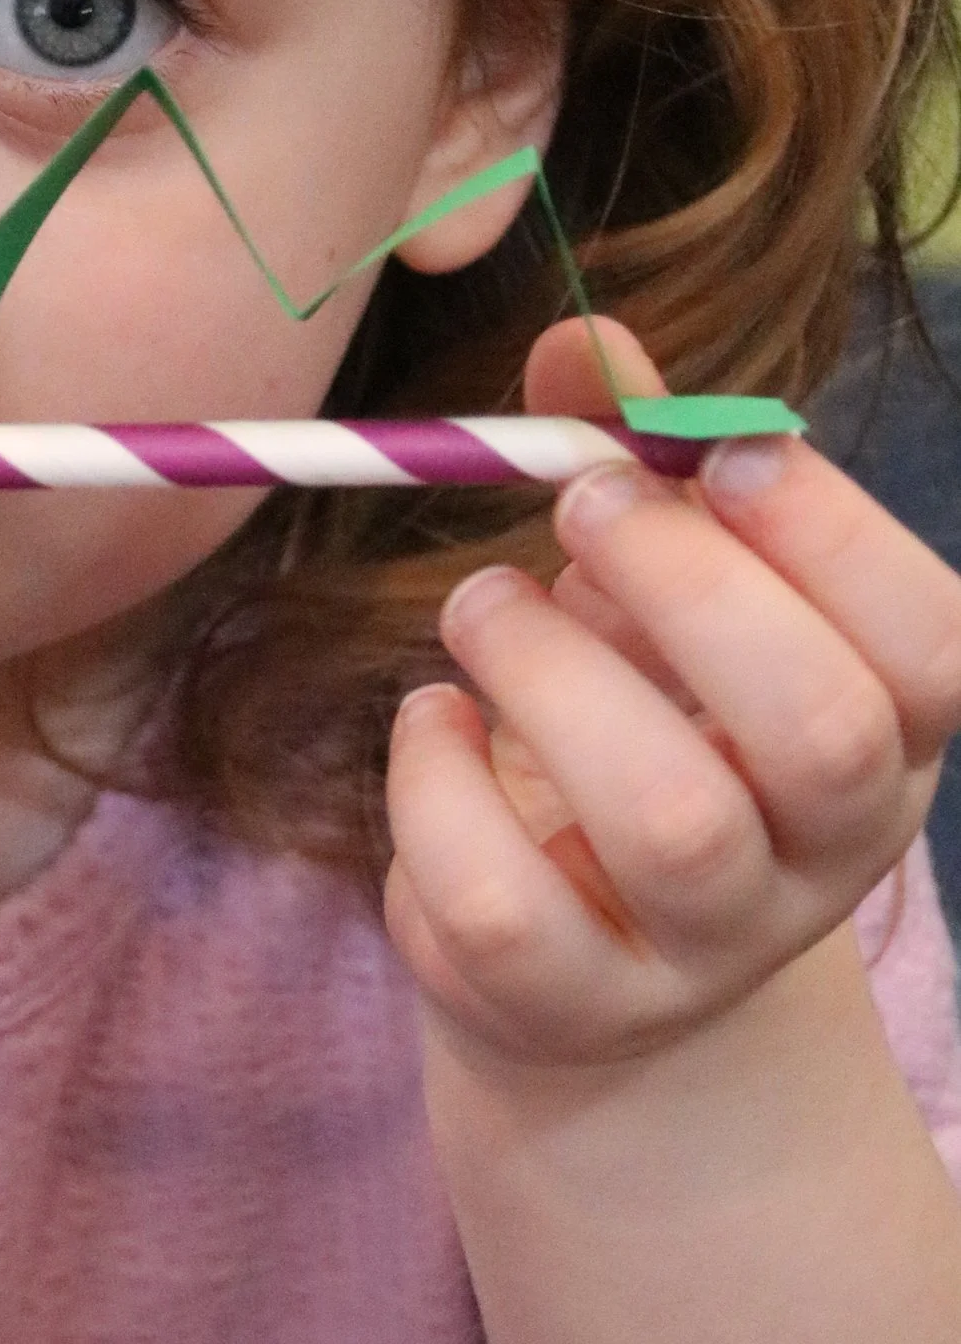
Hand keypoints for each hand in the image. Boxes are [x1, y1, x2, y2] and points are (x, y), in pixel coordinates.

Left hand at [384, 317, 960, 1068]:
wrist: (582, 956)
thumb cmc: (641, 720)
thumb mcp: (658, 590)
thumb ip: (635, 459)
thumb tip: (584, 340)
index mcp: (887, 733)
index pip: (933, 646)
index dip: (833, 535)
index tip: (717, 450)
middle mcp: (824, 853)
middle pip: (818, 733)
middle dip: (691, 588)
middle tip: (574, 502)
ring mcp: (705, 947)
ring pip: (664, 819)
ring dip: (550, 670)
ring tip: (477, 603)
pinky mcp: (568, 1004)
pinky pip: (500, 903)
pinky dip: (438, 785)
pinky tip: (432, 720)